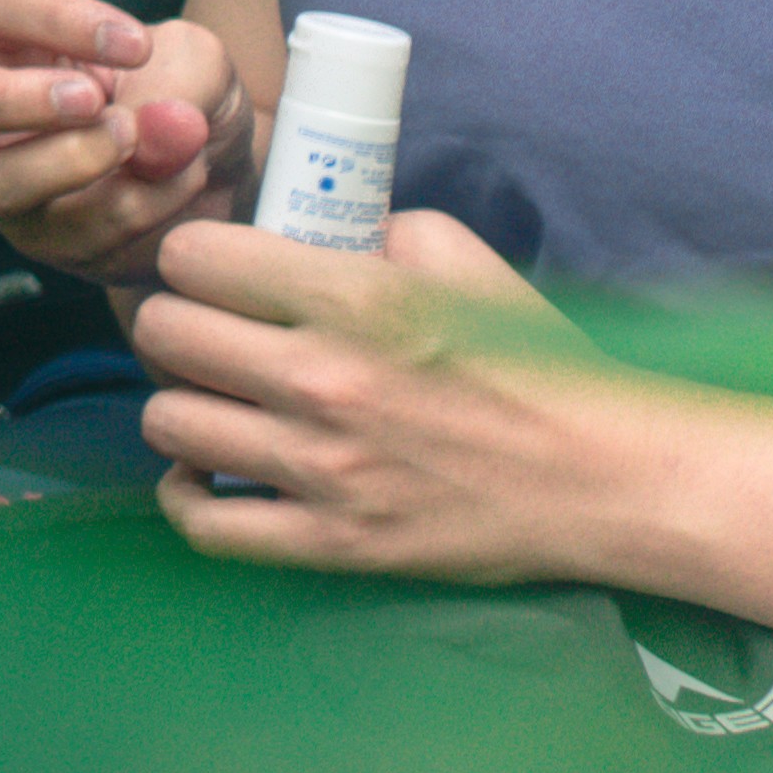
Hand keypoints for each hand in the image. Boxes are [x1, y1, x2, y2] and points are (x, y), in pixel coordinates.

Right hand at [0, 0, 246, 281]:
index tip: (136, 46)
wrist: (221, 172)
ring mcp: (1, 176)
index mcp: (9, 37)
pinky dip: (138, 207)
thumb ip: (181, 80)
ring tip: (138, 144)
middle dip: (1, 99)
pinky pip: (70, 233)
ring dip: (73, 164)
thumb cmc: (183, 97)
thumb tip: (151, 128)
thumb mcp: (200, 66)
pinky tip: (179, 183)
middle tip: (89, 101)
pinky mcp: (40, 236)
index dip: (55, 17)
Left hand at [135, 212, 659, 582]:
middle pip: (163, 333)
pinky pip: (203, 522)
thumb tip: (304, 233)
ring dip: (181, 406)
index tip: (214, 274)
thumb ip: (376, 229)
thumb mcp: (463, 262)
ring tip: (216, 402)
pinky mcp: (334, 542)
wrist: (609, 480)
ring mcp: (324, 469)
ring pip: (167, 422)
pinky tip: (206, 471)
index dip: (194, 259)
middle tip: (208, 337)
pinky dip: (187, 496)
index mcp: (357, 299)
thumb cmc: (540, 366)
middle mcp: (326, 380)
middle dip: (176, 326)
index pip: (192, 257)